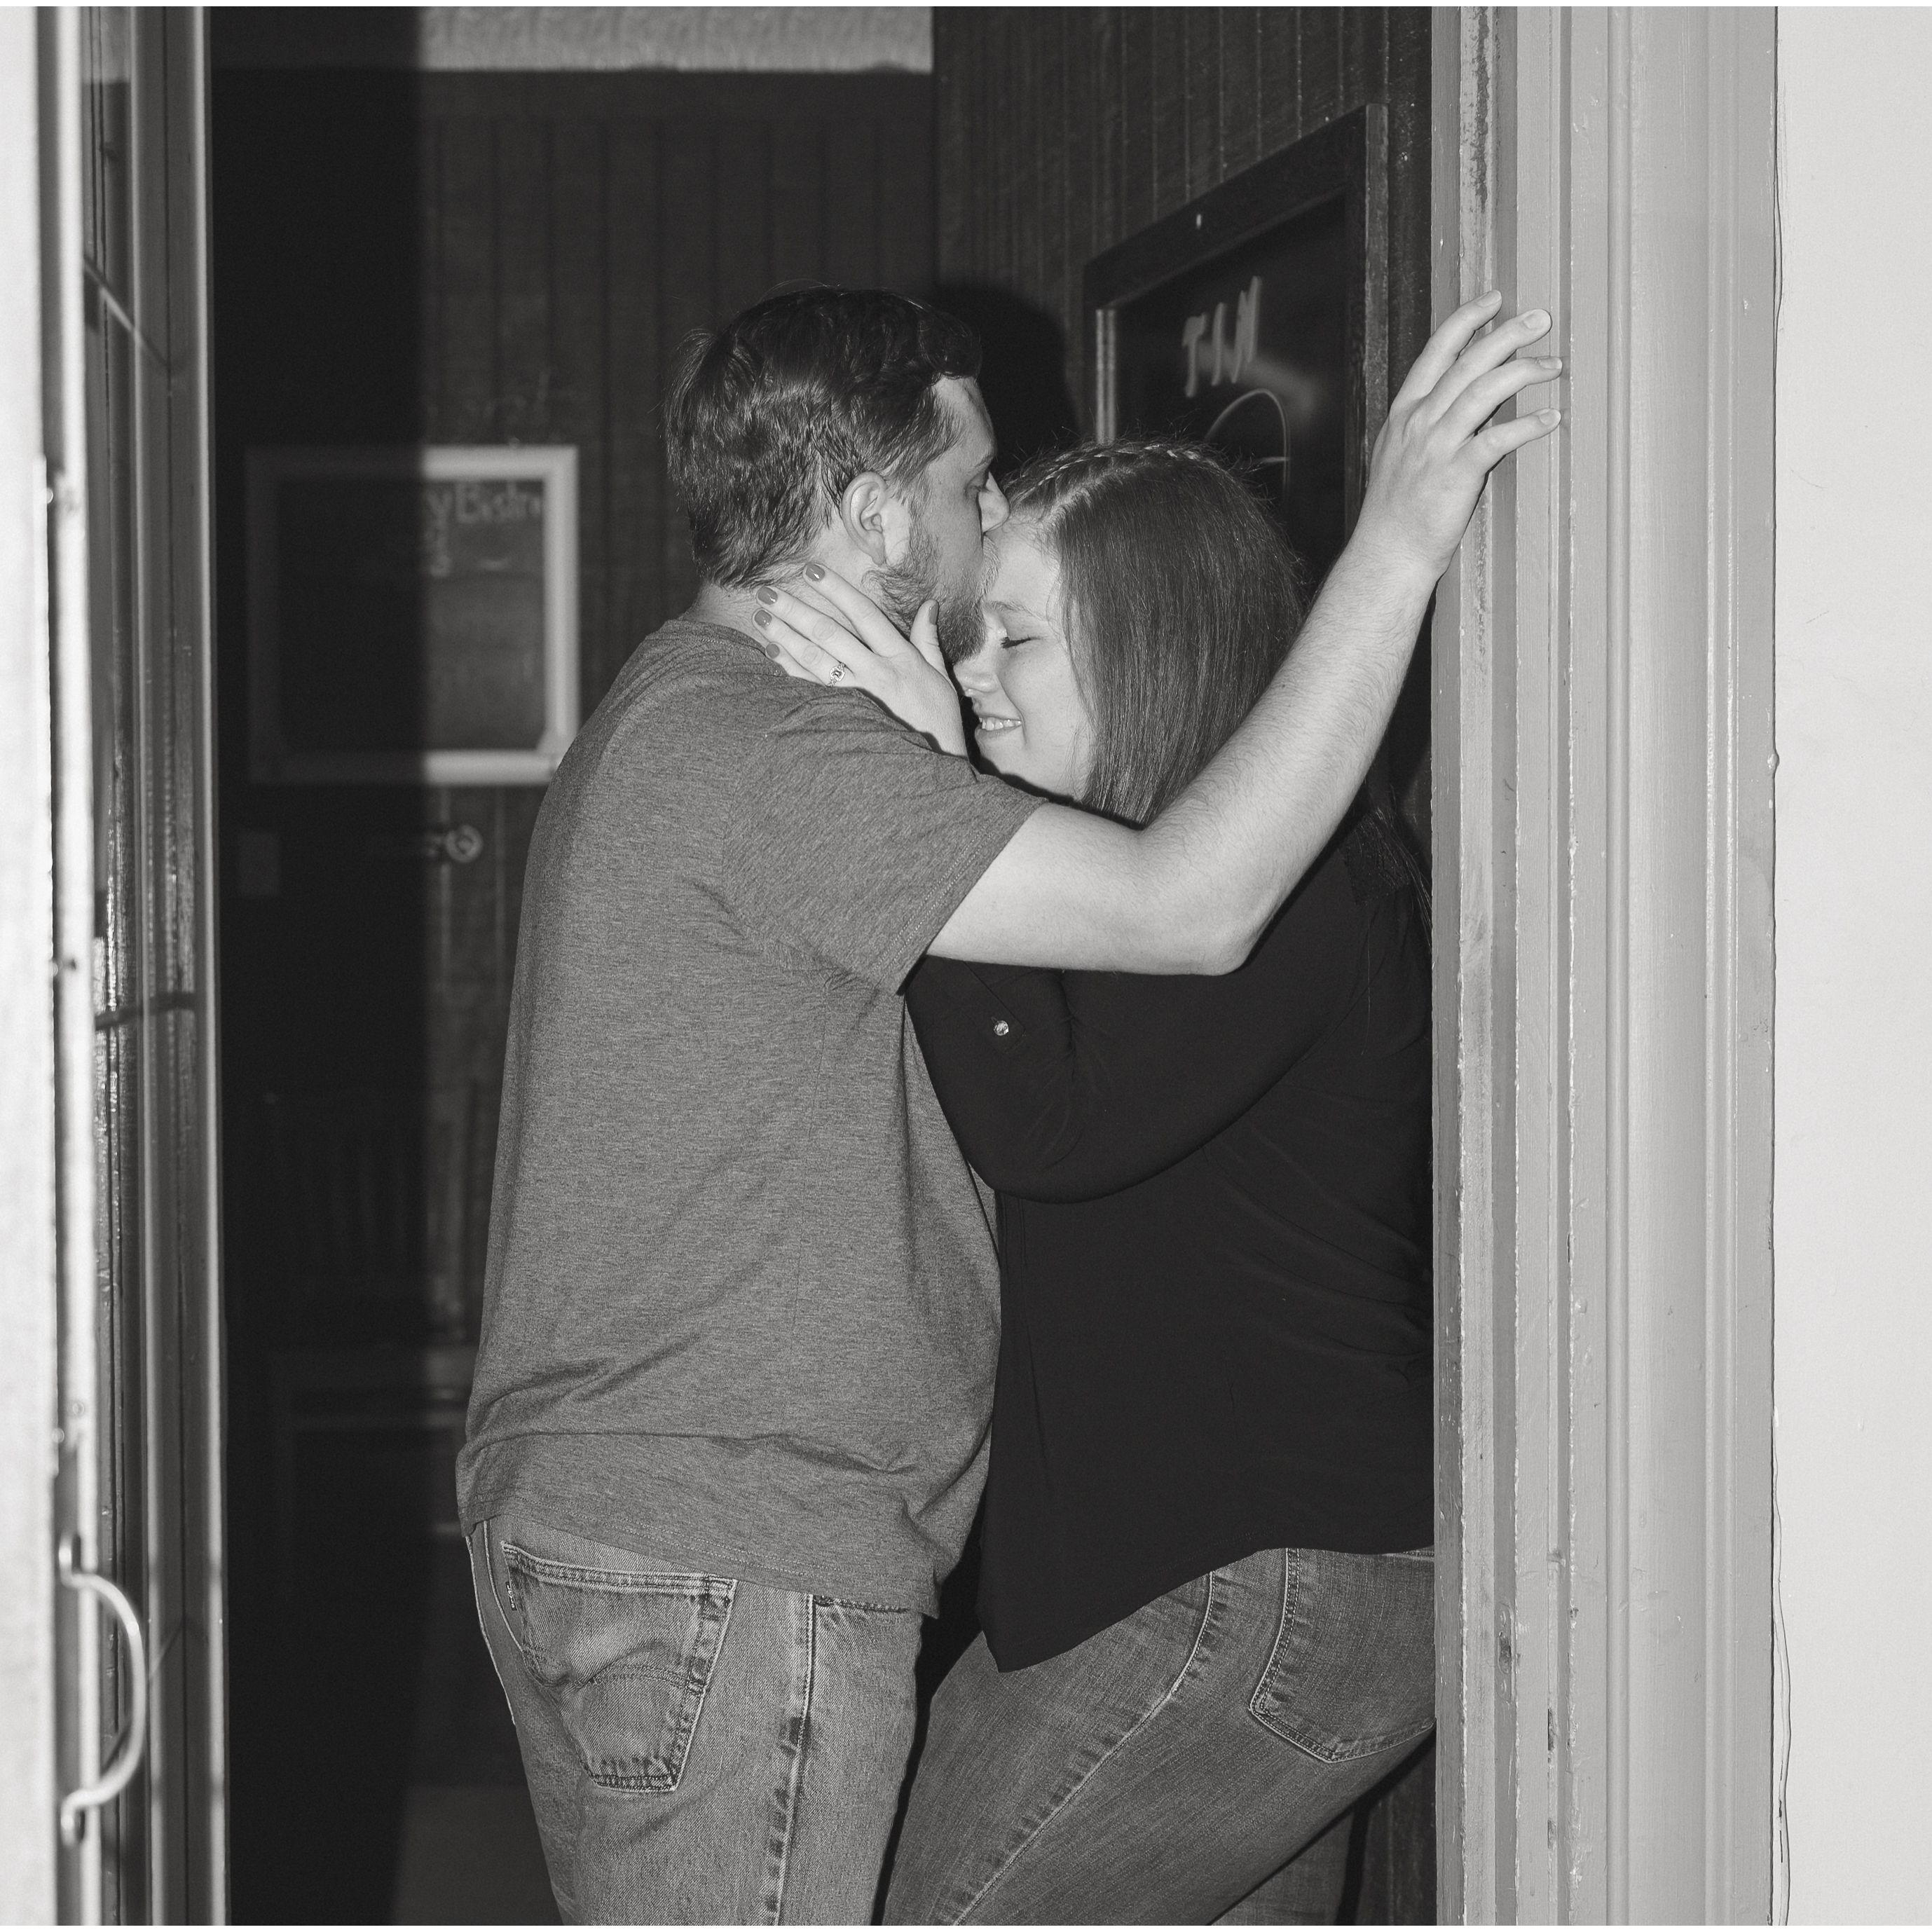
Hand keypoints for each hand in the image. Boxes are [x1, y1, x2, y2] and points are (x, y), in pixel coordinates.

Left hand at [754, 568, 970, 757]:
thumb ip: (928, 640)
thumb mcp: (940, 679)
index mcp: (900, 658)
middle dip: (796, 609)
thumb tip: (929, 604)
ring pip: (814, 659)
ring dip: (784, 636)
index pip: (864, 614)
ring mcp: (857, 697)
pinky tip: (771, 652)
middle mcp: (876, 673)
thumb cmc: (938, 723)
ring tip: (760, 617)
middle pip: (829, 633)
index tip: (811, 571)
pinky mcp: (844, 718)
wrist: (931, 769)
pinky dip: (790, 669)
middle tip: (766, 590)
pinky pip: (811, 689)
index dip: (836, 590)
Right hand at [1354, 291, 1562, 584]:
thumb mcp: (1400, 454)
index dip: (1467, 320)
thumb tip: (1459, 400)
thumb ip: (1426, 423)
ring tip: (1554, 365)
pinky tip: (1551, 417)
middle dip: (1507, 334)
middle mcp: (1419, 422)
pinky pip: (1498, 439)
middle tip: (1541, 318)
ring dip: (1524, 372)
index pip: (1436, 352)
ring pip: (1484, 391)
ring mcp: (1436, 446)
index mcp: (1405, 413)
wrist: (1387, 553)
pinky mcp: (1456, 474)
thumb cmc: (1397, 510)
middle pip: (1467, 362)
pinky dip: (1528, 425)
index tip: (1495, 299)